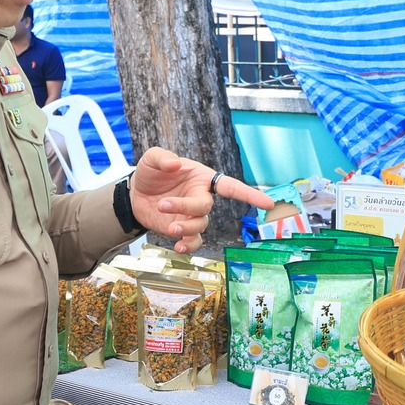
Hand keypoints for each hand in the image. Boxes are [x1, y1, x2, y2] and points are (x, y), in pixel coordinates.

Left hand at [126, 149, 274, 252]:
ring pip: (200, 226)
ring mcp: (192, 216)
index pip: (230, 186)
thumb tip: (174, 164)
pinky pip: (194, 242)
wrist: (136, 194)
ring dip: (185, 228)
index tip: (268, 203)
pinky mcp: (182, 230)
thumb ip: (162, 158)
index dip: (249, 194)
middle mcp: (201, 197)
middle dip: (186, 207)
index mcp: (202, 178)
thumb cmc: (151, 173)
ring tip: (169, 226)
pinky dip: (188, 246)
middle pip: (205, 207)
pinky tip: (177, 246)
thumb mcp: (153, 158)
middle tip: (163, 204)